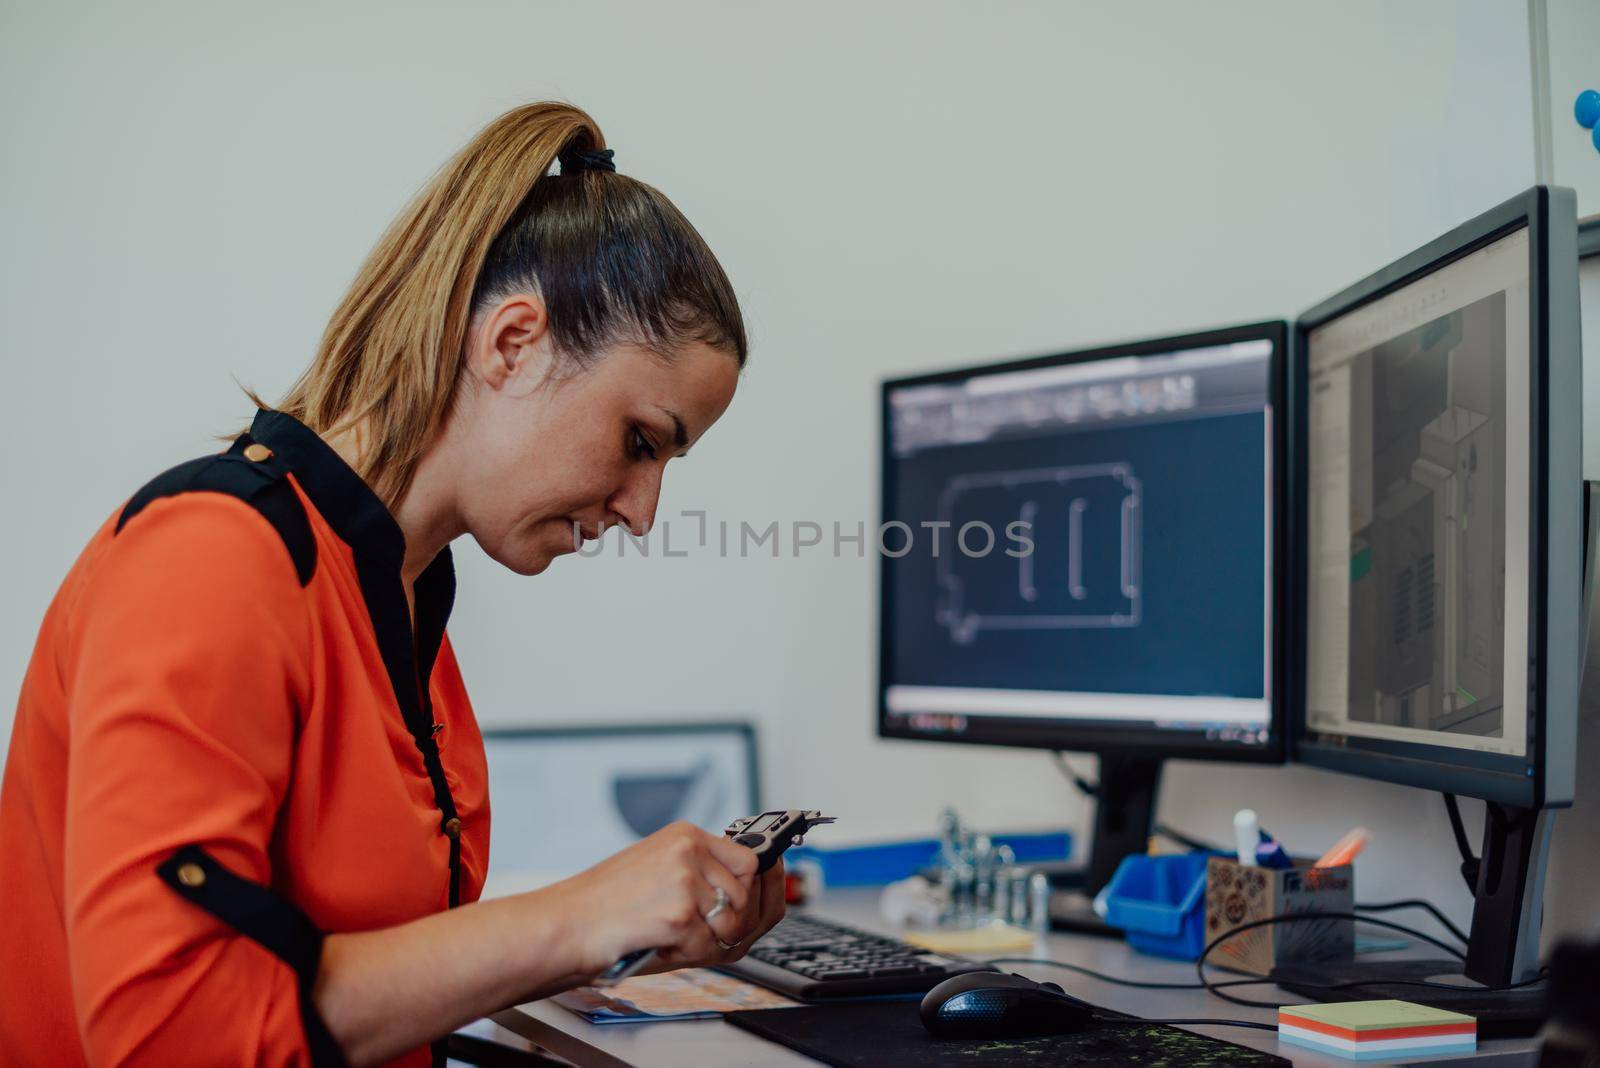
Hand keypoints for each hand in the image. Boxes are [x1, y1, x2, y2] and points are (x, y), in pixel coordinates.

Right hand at [554, 821, 786, 977]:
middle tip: (696, 932)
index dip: (760, 886)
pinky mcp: (679, 910)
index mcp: (684, 836)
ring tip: (668, 933)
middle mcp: (688, 849)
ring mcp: (685, 877)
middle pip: (746, 893)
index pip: (749, 858)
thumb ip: (703, 876)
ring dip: (705, 940)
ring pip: (732, 922)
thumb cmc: (604, 906)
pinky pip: (706, 946)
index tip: (764, 897)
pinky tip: (655, 941)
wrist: (564, 925)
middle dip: (730, 922)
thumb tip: (754, 893)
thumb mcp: (659, 874)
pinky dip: (684, 954)